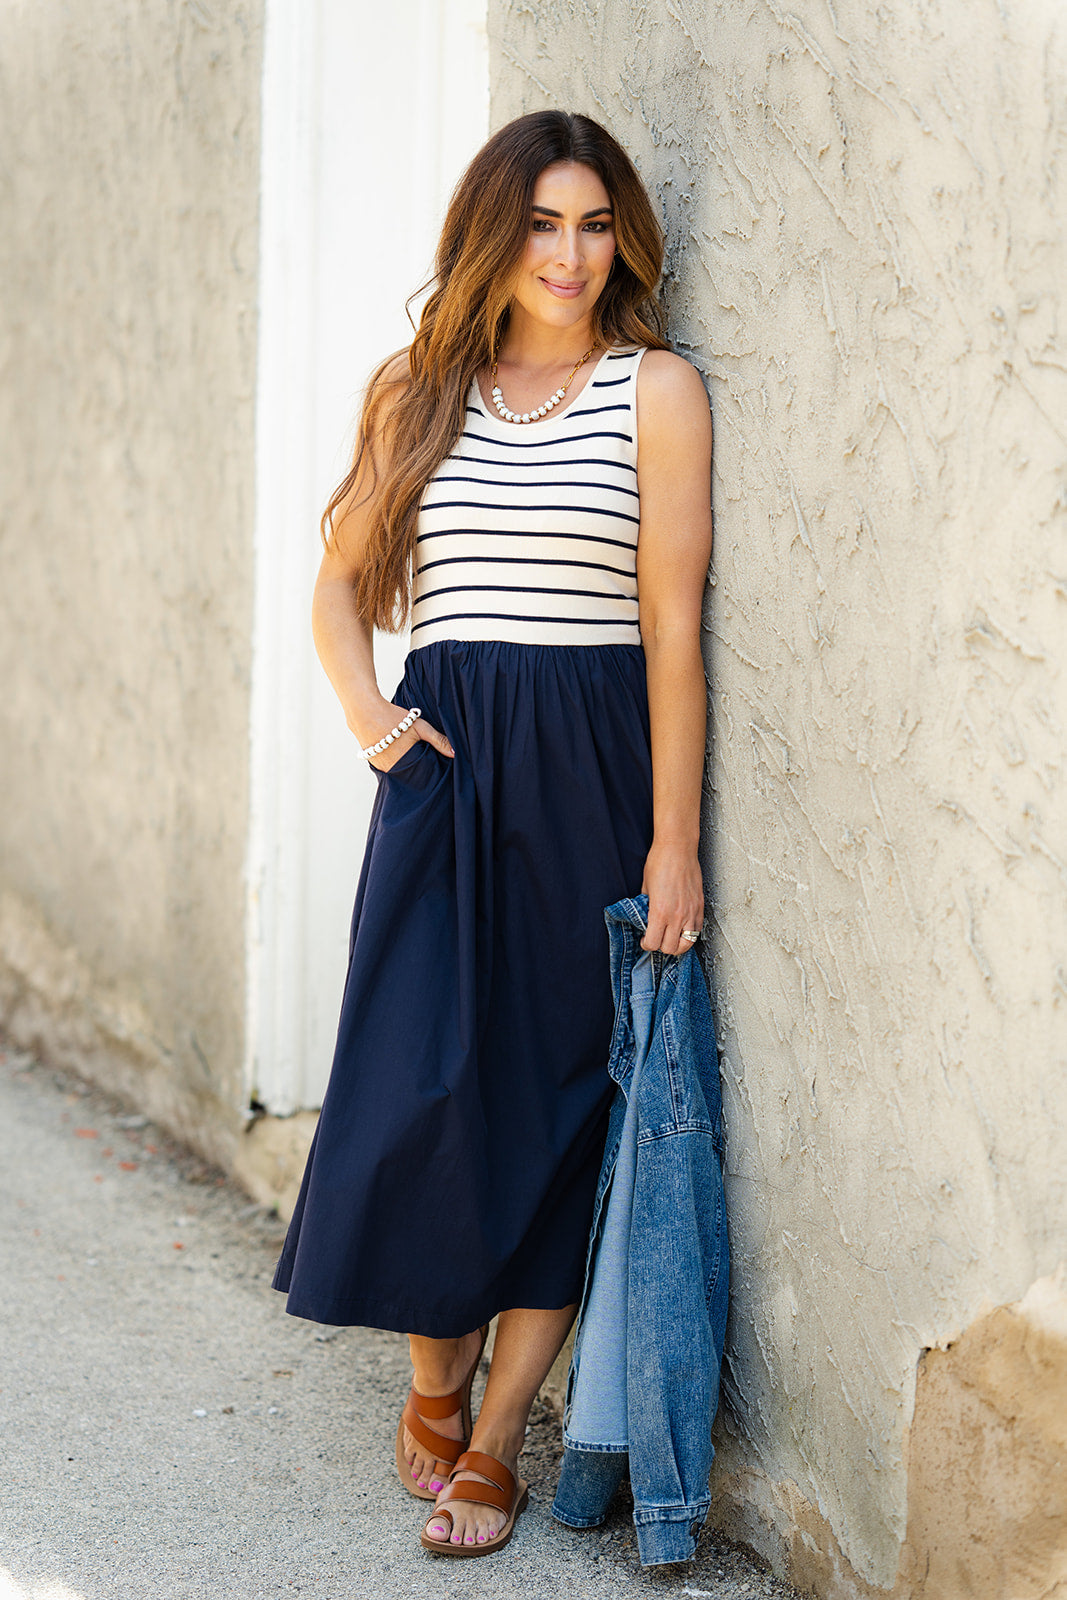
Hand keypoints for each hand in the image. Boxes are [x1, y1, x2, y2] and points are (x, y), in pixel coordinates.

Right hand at [362, 705, 454, 772]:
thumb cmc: (392, 716)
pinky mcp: (372, 761)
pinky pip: (387, 765)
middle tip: (417, 751)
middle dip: (416, 765)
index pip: (421, 774)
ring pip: (397, 769)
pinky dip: (392, 759)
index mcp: (403, 764)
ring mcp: (379, 766)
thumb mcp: (419, 726)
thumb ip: (438, 740)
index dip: (427, 767)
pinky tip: (394, 748)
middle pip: (409, 772)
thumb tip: (454, 753)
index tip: (430, 759)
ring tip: (405, 749)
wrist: (364, 709)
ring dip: (403, 762)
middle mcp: (390, 769)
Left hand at [640, 839, 703, 954]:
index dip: (646, 944)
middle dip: (661, 946)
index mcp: (660, 912)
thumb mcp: (645, 888)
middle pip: (670, 948)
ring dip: (677, 944)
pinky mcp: (700, 907)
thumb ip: (646, 907)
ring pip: (687, 944)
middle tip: (656, 938)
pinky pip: (697, 930)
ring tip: (670, 937)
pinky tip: (682, 927)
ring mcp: (691, 912)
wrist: (678, 848)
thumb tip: (646, 919)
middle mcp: (677, 916)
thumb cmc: (659, 863)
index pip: (653, 943)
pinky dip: (689, 934)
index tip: (644, 939)